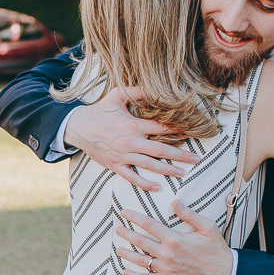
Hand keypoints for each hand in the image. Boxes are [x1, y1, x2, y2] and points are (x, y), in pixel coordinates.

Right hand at [64, 86, 197, 191]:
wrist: (78, 127)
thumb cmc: (99, 110)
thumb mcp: (117, 95)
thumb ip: (138, 91)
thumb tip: (156, 87)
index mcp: (133, 125)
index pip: (161, 129)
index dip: (178, 131)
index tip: (191, 133)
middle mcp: (130, 142)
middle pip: (161, 150)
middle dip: (181, 155)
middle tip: (196, 159)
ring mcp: (123, 155)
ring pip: (150, 165)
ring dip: (168, 170)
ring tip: (182, 172)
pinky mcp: (115, 165)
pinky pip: (132, 177)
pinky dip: (145, 183)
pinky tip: (158, 187)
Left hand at [114, 201, 233, 274]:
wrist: (224, 272)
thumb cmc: (216, 248)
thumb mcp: (207, 227)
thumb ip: (190, 214)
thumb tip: (175, 201)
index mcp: (175, 239)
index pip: (149, 225)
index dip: (135, 217)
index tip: (124, 212)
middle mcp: (167, 254)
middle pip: (140, 241)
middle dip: (126, 234)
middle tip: (117, 229)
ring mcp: (166, 268)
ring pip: (140, 260)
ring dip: (126, 254)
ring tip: (118, 249)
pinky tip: (125, 272)